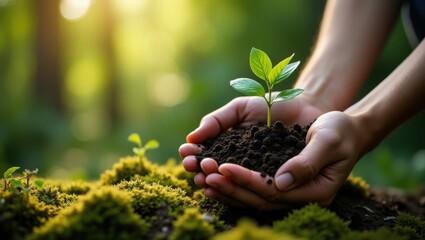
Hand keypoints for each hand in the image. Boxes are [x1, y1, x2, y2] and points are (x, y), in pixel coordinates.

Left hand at [184, 111, 364, 209]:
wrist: (344, 127)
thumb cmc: (339, 130)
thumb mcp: (328, 140)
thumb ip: (307, 162)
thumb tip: (281, 182)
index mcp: (315, 191)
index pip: (273, 191)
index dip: (247, 180)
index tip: (223, 167)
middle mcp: (299, 195)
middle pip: (258, 198)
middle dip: (230, 187)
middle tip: (204, 174)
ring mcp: (289, 190)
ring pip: (253, 196)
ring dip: (226, 188)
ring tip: (201, 178)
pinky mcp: (279, 180)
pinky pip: (254, 186)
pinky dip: (233, 182)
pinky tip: (214, 176)